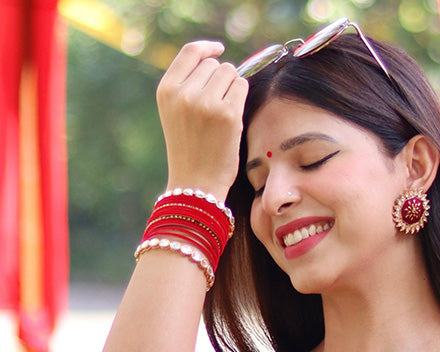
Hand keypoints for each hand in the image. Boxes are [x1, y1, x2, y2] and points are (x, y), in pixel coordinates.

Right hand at [156, 40, 247, 199]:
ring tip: (222, 115)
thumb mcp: (175, 113)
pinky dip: (241, 98)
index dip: (207, 48)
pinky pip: (242, 87)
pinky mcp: (227, 114)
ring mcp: (206, 103)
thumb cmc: (190, 150)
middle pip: (213, 64)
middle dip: (219, 80)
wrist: (195, 185)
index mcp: (167, 90)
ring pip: (230, 72)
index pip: (190, 52)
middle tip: (215, 109)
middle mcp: (184, 93)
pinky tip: (232, 118)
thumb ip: (188, 85)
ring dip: (232, 88)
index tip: (218, 49)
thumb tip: (216, 59)